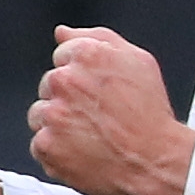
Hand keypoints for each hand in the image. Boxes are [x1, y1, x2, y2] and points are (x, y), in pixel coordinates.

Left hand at [27, 26, 193, 194]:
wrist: (155, 161)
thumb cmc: (150, 114)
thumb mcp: (138, 61)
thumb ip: (97, 38)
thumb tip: (62, 33)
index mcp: (86, 55)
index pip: (62, 56)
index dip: (82, 75)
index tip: (97, 92)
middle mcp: (65, 81)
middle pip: (49, 84)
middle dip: (67, 98)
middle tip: (97, 116)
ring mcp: (53, 114)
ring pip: (40, 114)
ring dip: (58, 123)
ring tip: (89, 135)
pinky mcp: (46, 145)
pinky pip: (39, 144)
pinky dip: (56, 150)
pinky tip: (81, 152)